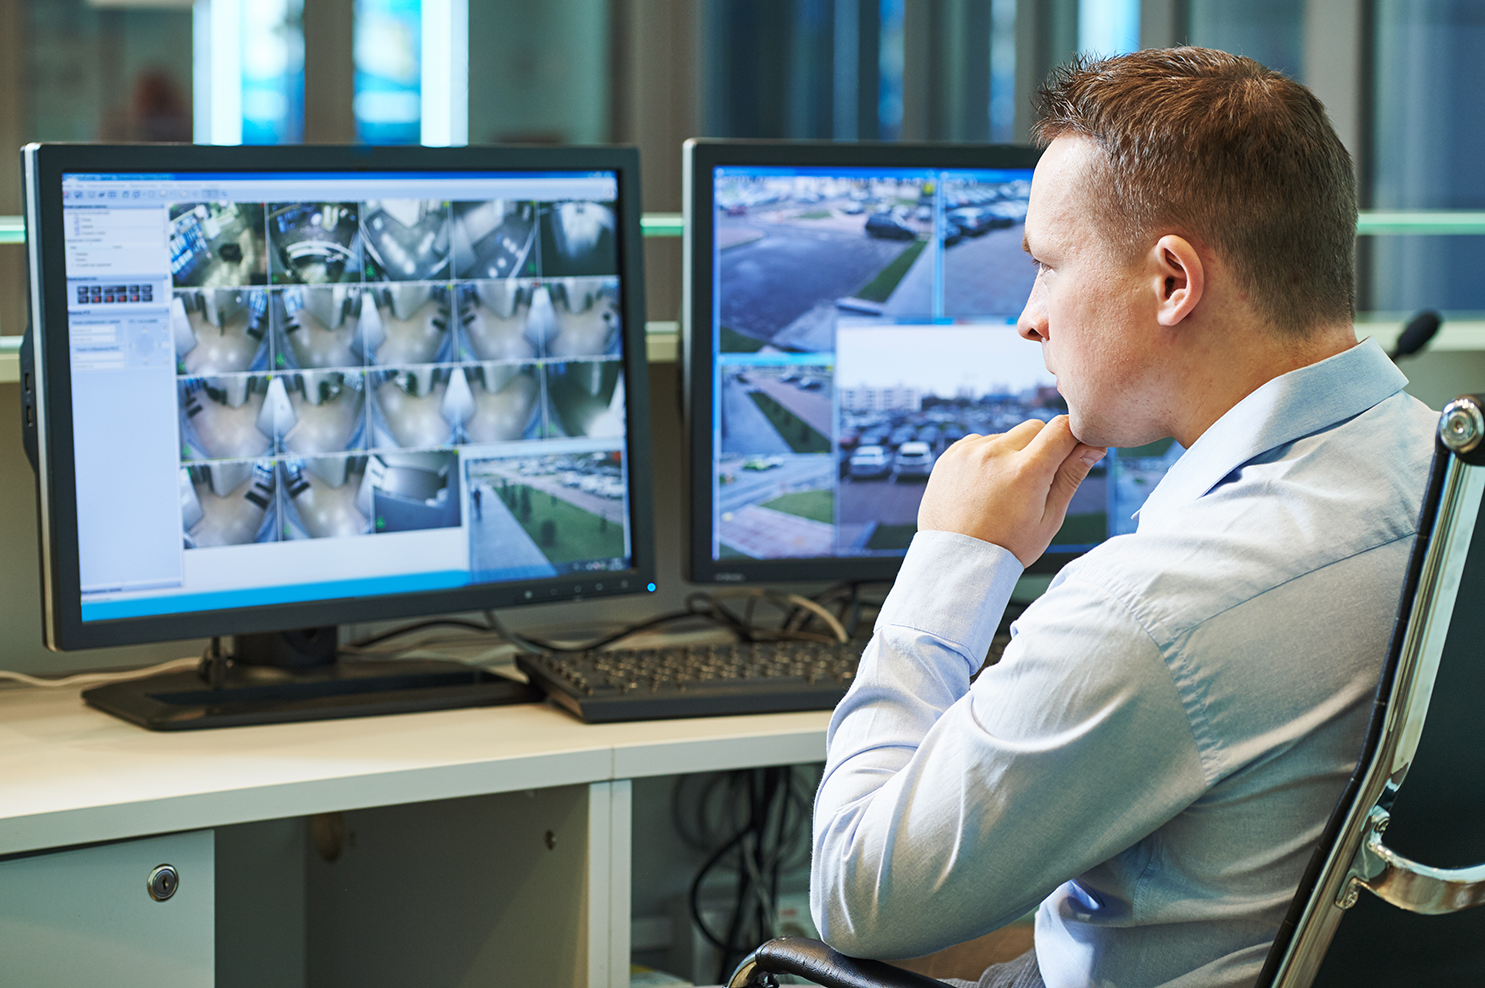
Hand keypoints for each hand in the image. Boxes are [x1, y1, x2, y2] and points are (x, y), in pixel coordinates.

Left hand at [918, 416, 1106, 567]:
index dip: (1072, 437)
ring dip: (1011, 453)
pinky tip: (983, 487)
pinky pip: (980, 443)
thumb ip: (1071, 477)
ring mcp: (968, 453)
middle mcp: (994, 455)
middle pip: (1034, 428)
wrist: (957, 560)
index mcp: (1025, 472)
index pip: (1061, 429)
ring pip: (1006, 436)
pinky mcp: (950, 455)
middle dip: (1042, 447)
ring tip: (1003, 490)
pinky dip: (986, 458)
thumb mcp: (1049, 519)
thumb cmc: (1008, 546)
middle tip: (1035, 481)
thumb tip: (1093, 447)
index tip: (1072, 452)